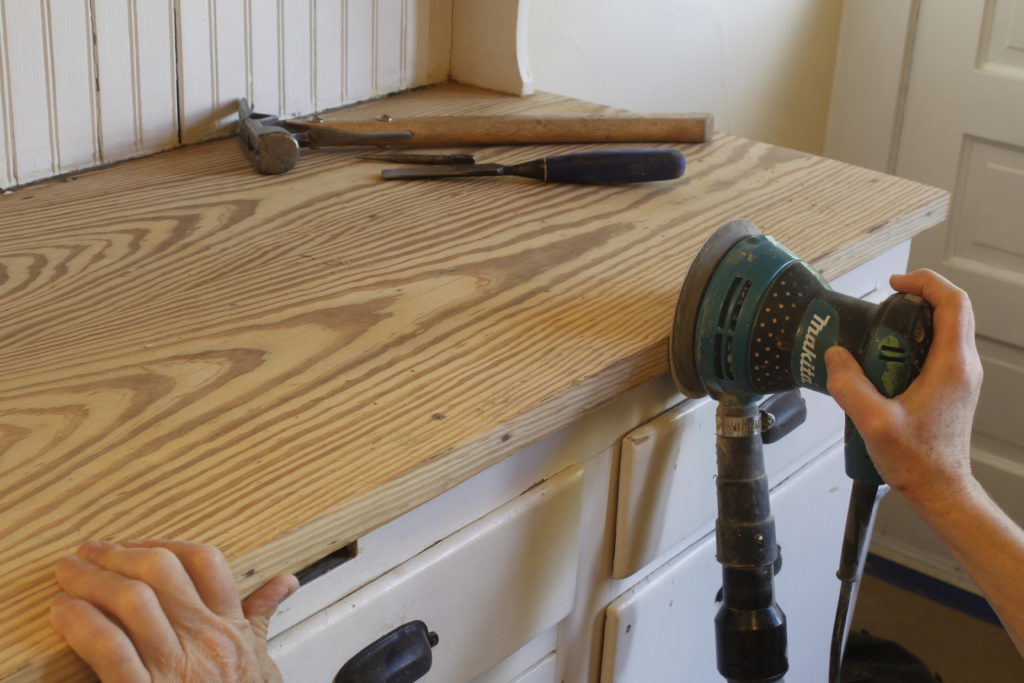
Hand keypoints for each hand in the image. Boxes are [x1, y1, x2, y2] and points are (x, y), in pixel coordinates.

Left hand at [50, 539, 297, 682]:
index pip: (204, 562)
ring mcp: (176, 667)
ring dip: (91, 580)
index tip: (135, 545)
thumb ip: (262, 616)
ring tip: (67, 574)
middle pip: (161, 571)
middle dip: (117, 554)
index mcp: (231, 627)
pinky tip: (63, 612)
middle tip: (88, 551)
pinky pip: (110, 648)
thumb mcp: (260, 660)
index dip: (164, 544)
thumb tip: (285, 581)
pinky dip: (81, 622)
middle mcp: (205, 639)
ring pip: (133, 601)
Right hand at [824, 269, 983, 509]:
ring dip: (905, 330)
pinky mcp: (949, 388)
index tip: (895, 284)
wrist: (939, 490)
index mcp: (953, 366)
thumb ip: (850, 385)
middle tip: (876, 321)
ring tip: (873, 348)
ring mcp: (958, 377)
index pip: (953, 302)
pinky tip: (880, 371)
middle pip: (945, 312)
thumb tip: (835, 355)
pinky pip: (932, 353)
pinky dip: (906, 350)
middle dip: (908, 306)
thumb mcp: (874, 423)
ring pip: (939, 332)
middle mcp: (962, 366)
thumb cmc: (919, 462)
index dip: (924, 282)